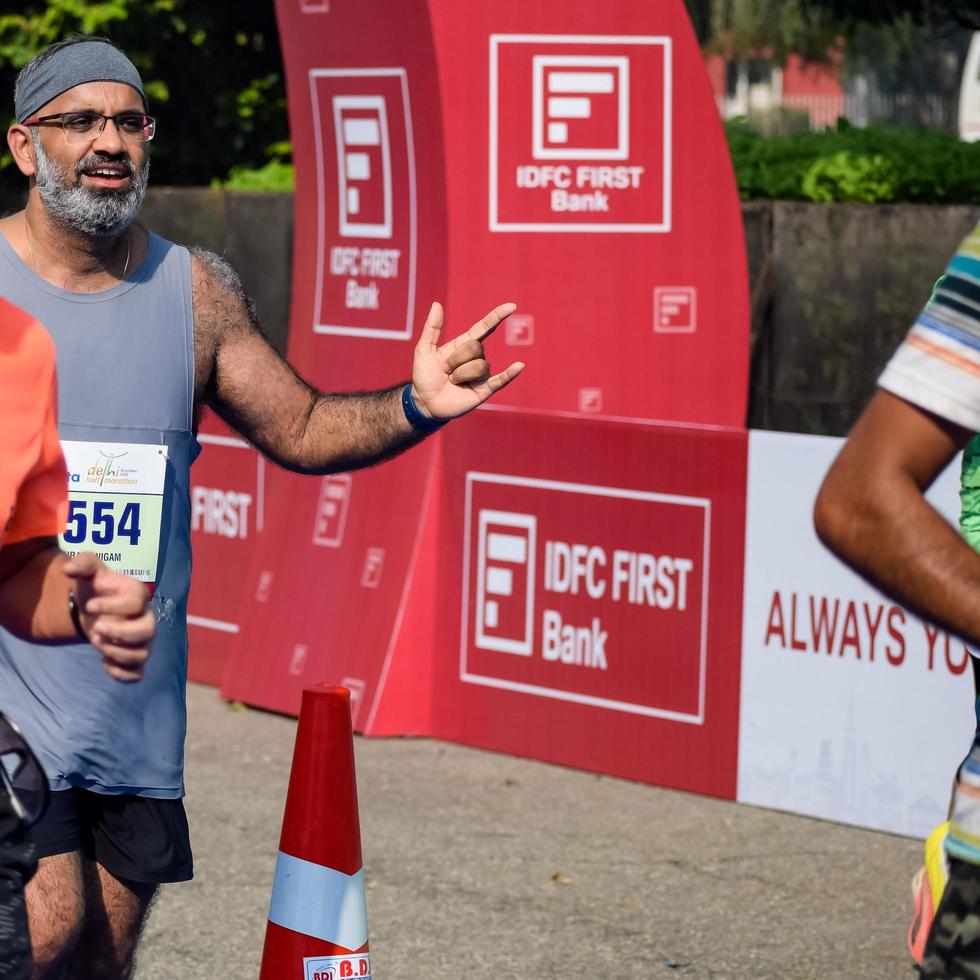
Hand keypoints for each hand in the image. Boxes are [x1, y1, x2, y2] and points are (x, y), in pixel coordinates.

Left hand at [63, 553, 154, 681]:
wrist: (95, 609)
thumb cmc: (96, 588)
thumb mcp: (89, 570)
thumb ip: (81, 563)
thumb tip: (68, 569)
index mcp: (138, 595)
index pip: (136, 602)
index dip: (112, 606)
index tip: (89, 606)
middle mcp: (146, 618)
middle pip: (147, 630)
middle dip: (120, 633)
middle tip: (97, 629)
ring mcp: (143, 640)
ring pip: (142, 654)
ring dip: (116, 653)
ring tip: (98, 643)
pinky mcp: (135, 659)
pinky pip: (136, 674)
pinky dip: (120, 674)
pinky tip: (104, 662)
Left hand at [411, 301, 524, 420]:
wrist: (424, 402)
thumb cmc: (424, 376)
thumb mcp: (423, 350)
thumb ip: (431, 328)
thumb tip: (436, 304)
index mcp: (463, 345)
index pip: (484, 327)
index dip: (497, 316)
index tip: (511, 306)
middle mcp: (476, 357)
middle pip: (475, 348)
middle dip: (456, 359)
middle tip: (446, 370)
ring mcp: (482, 374)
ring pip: (479, 366)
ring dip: (461, 374)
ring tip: (453, 382)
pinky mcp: (485, 390)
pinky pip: (500, 380)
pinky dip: (510, 373)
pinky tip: (519, 366)